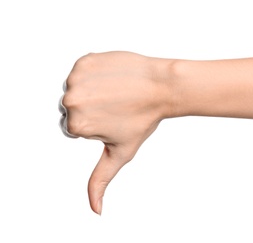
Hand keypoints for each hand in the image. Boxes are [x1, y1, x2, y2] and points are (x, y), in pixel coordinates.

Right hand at [59, 51, 173, 213]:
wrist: (161, 86)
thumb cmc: (144, 119)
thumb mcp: (120, 153)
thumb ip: (100, 180)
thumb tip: (96, 211)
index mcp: (76, 126)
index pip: (75, 127)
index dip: (96, 124)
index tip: (114, 118)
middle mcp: (71, 101)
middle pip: (73, 107)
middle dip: (91, 107)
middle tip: (117, 104)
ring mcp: (76, 79)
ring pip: (77, 88)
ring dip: (93, 89)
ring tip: (116, 91)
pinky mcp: (84, 61)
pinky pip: (82, 70)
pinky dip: (95, 72)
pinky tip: (114, 77)